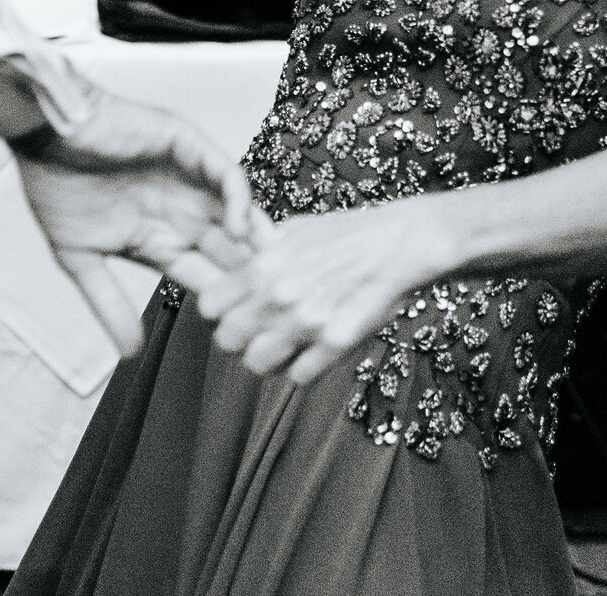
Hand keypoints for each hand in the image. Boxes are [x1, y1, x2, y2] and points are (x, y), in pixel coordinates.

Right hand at [15, 92, 258, 354]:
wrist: (41, 133)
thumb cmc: (53, 187)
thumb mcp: (80, 258)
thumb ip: (108, 304)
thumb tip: (129, 353)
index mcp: (158, 238)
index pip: (204, 277)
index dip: (225, 304)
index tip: (246, 334)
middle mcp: (181, 211)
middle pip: (230, 251)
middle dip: (252, 278)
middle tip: (276, 308)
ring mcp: (189, 179)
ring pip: (238, 214)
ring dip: (256, 242)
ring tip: (271, 273)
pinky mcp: (190, 147)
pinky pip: (228, 175)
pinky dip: (238, 201)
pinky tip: (238, 229)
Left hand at [191, 199, 446, 382]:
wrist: (398, 244)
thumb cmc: (348, 234)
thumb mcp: (295, 230)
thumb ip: (260, 249)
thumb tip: (233, 257)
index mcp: (264, 266)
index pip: (209, 306)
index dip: (219, 311)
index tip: (234, 309)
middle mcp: (279, 297)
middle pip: (226, 340)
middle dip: (239, 338)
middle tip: (257, 331)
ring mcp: (306, 323)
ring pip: (257, 365)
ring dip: (268, 358)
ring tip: (284, 346)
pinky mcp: (335, 344)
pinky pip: (298, 376)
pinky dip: (302, 368)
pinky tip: (312, 352)